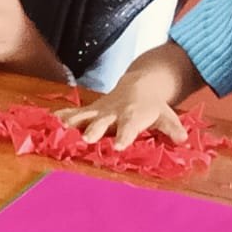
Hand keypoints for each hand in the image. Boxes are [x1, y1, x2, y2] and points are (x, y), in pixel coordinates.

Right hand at [59, 76, 187, 149]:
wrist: (140, 85)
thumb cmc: (153, 106)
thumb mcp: (167, 116)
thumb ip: (173, 128)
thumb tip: (183, 139)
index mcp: (134, 116)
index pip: (130, 127)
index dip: (125, 136)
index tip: (119, 147)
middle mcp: (114, 114)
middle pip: (102, 123)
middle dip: (94, 130)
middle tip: (86, 139)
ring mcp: (100, 111)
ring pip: (84, 116)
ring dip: (72, 123)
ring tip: (59, 129)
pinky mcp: (90, 110)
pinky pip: (74, 113)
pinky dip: (62, 116)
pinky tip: (49, 120)